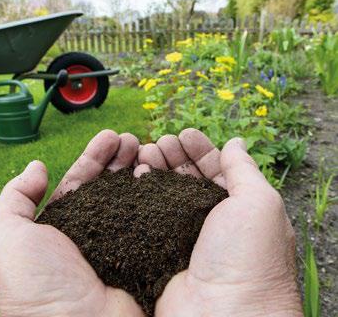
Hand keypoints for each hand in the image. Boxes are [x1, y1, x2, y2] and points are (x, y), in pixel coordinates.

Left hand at [0, 130, 144, 316]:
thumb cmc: (31, 285)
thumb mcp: (4, 235)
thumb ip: (14, 197)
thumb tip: (37, 166)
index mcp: (61, 225)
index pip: (80, 181)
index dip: (94, 157)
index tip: (109, 136)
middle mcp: (92, 232)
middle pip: (109, 185)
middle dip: (119, 158)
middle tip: (131, 138)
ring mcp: (119, 244)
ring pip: (132, 198)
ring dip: (139, 170)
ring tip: (146, 147)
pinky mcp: (143, 258)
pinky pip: (153, 222)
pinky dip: (157, 197)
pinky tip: (159, 176)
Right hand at [136, 128, 301, 316]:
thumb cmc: (250, 259)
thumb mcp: (259, 203)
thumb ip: (244, 169)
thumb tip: (237, 142)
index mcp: (237, 208)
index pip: (216, 169)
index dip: (200, 148)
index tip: (183, 133)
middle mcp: (208, 221)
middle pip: (186, 178)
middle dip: (172, 156)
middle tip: (158, 142)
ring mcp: (181, 235)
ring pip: (162, 193)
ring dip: (153, 169)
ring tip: (143, 154)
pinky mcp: (158, 249)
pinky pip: (145, 215)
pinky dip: (138, 194)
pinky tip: (133, 178)